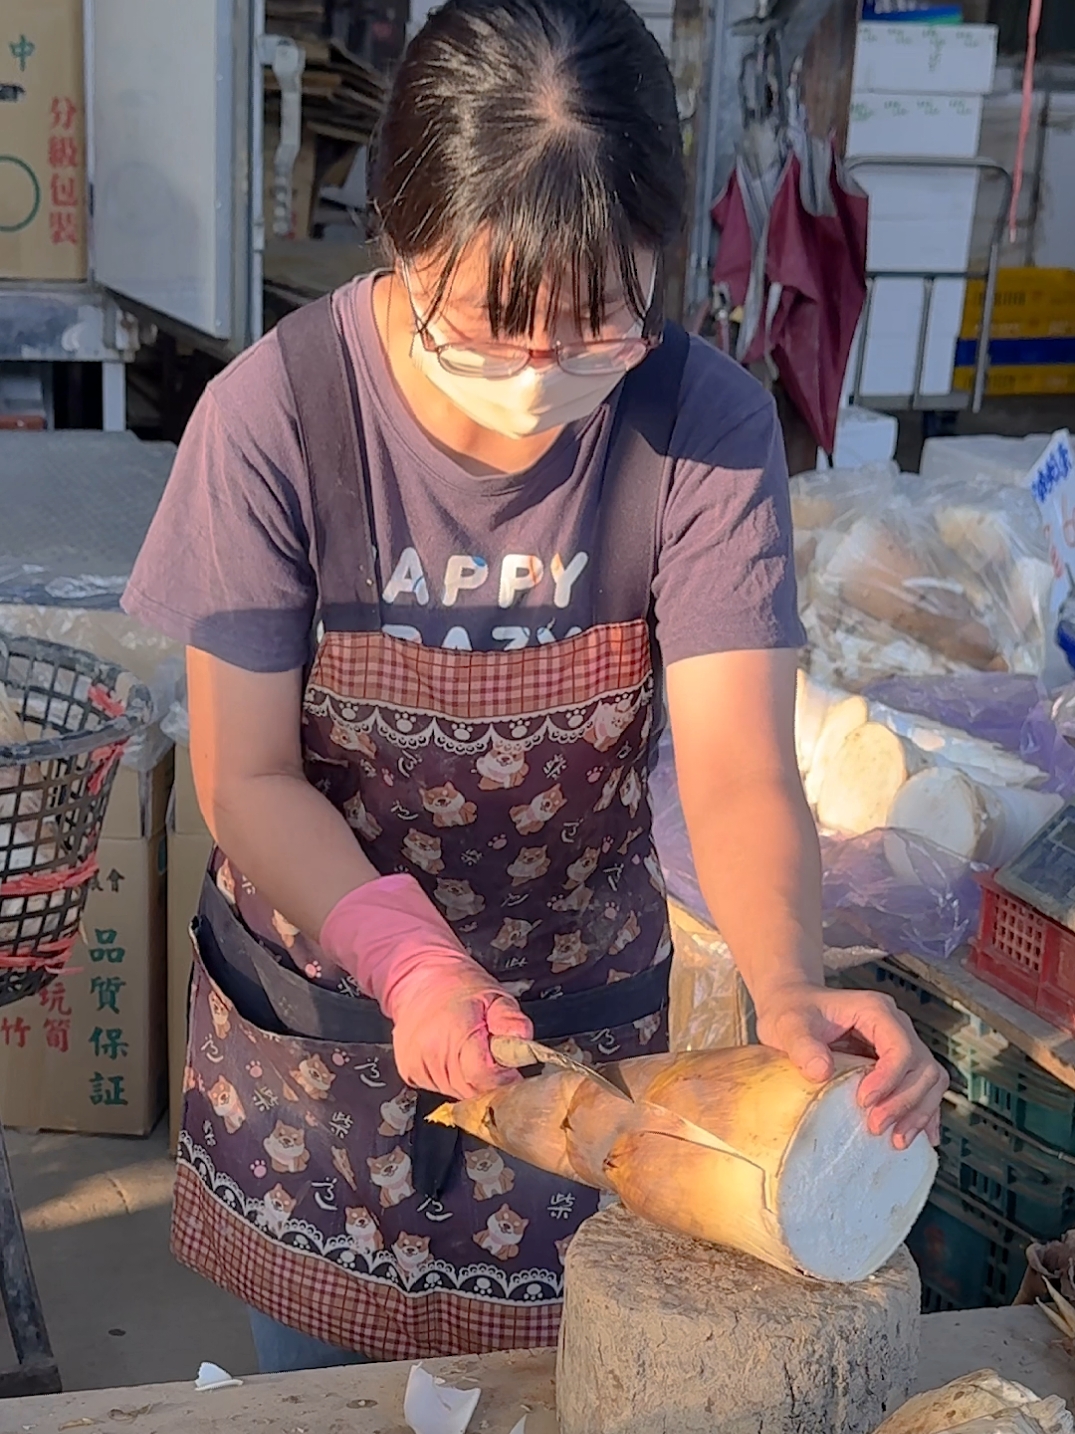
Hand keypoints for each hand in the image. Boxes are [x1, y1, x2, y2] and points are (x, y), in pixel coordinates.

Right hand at [381, 951, 533, 1099]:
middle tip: (489, 1051)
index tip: (508, 1062)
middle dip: (488, 1076)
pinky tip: (451, 1054)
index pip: (485, 1076)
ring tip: (468, 1047)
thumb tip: (522, 1038)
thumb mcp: (494, 994)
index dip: (503, 1073)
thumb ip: (510, 1019)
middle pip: (473, 1089)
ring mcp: (417, 1064)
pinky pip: (439, 1088)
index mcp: (456, 1033)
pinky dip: (451, 1076)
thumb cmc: (457, 985)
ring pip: (457, 1092)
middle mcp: (432, 1052)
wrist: (418, 978)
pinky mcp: (408, 1072)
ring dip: (469, 1077)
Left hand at [754, 983, 947, 1148]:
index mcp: (874, 1010)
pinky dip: (924, 1112)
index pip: (900, 1046)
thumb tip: (822, 1072)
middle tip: (876, 1127)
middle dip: (904, 1101)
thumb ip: (802, 1046)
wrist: (790, 1005)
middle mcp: (895, 1025)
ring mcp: (900, 1044)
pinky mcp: (897, 1064)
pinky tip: (921, 1138)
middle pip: (922, 1066)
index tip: (864, 1101)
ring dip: (918, 1112)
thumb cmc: (792, 1011)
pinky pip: (925, 1088)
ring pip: (931, 1079)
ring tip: (896, 1140)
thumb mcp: (789, 1024)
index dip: (889, 1078)